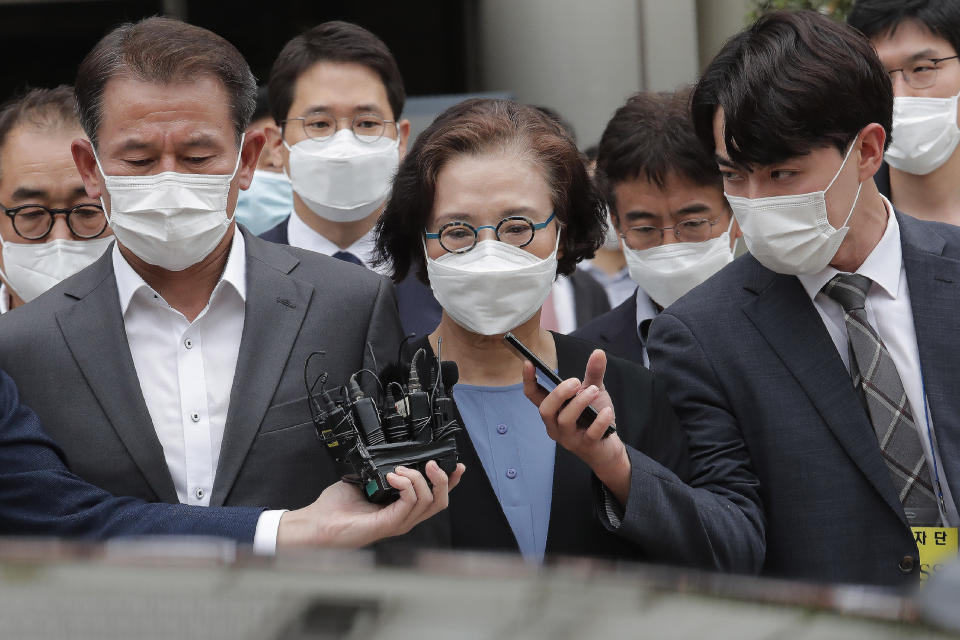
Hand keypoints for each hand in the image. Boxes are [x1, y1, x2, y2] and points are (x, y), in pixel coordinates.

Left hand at [277, 461, 465, 548]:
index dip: (450, 482)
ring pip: (429, 500)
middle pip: (440, 501)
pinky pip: (411, 502)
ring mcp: (399, 522)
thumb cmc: (337, 507)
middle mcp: (405, 517)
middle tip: (431, 463)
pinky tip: (393, 477)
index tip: (457, 465)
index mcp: (402, 508)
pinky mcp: (390, 524)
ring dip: (419, 478)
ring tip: (400, 470)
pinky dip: (407, 484)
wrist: (319, 523)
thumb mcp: (366, 480)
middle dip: (443, 479)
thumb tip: (394, 456)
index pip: (435, 497)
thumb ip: (383, 471)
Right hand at [522, 349, 630, 503]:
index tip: (528, 362)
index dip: (528, 379)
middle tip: (576, 382)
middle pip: (545, 410)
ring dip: (579, 403)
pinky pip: (590, 434)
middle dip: (559, 393)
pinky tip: (608, 412)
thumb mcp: (594, 392)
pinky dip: (599, 421)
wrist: (608, 447)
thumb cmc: (595, 418)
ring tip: (594, 391)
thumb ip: (593, 373)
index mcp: (553, 410)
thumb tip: (598, 352)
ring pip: (564, 420)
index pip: (533, 395)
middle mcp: (555, 425)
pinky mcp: (586, 447)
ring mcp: (569, 438)